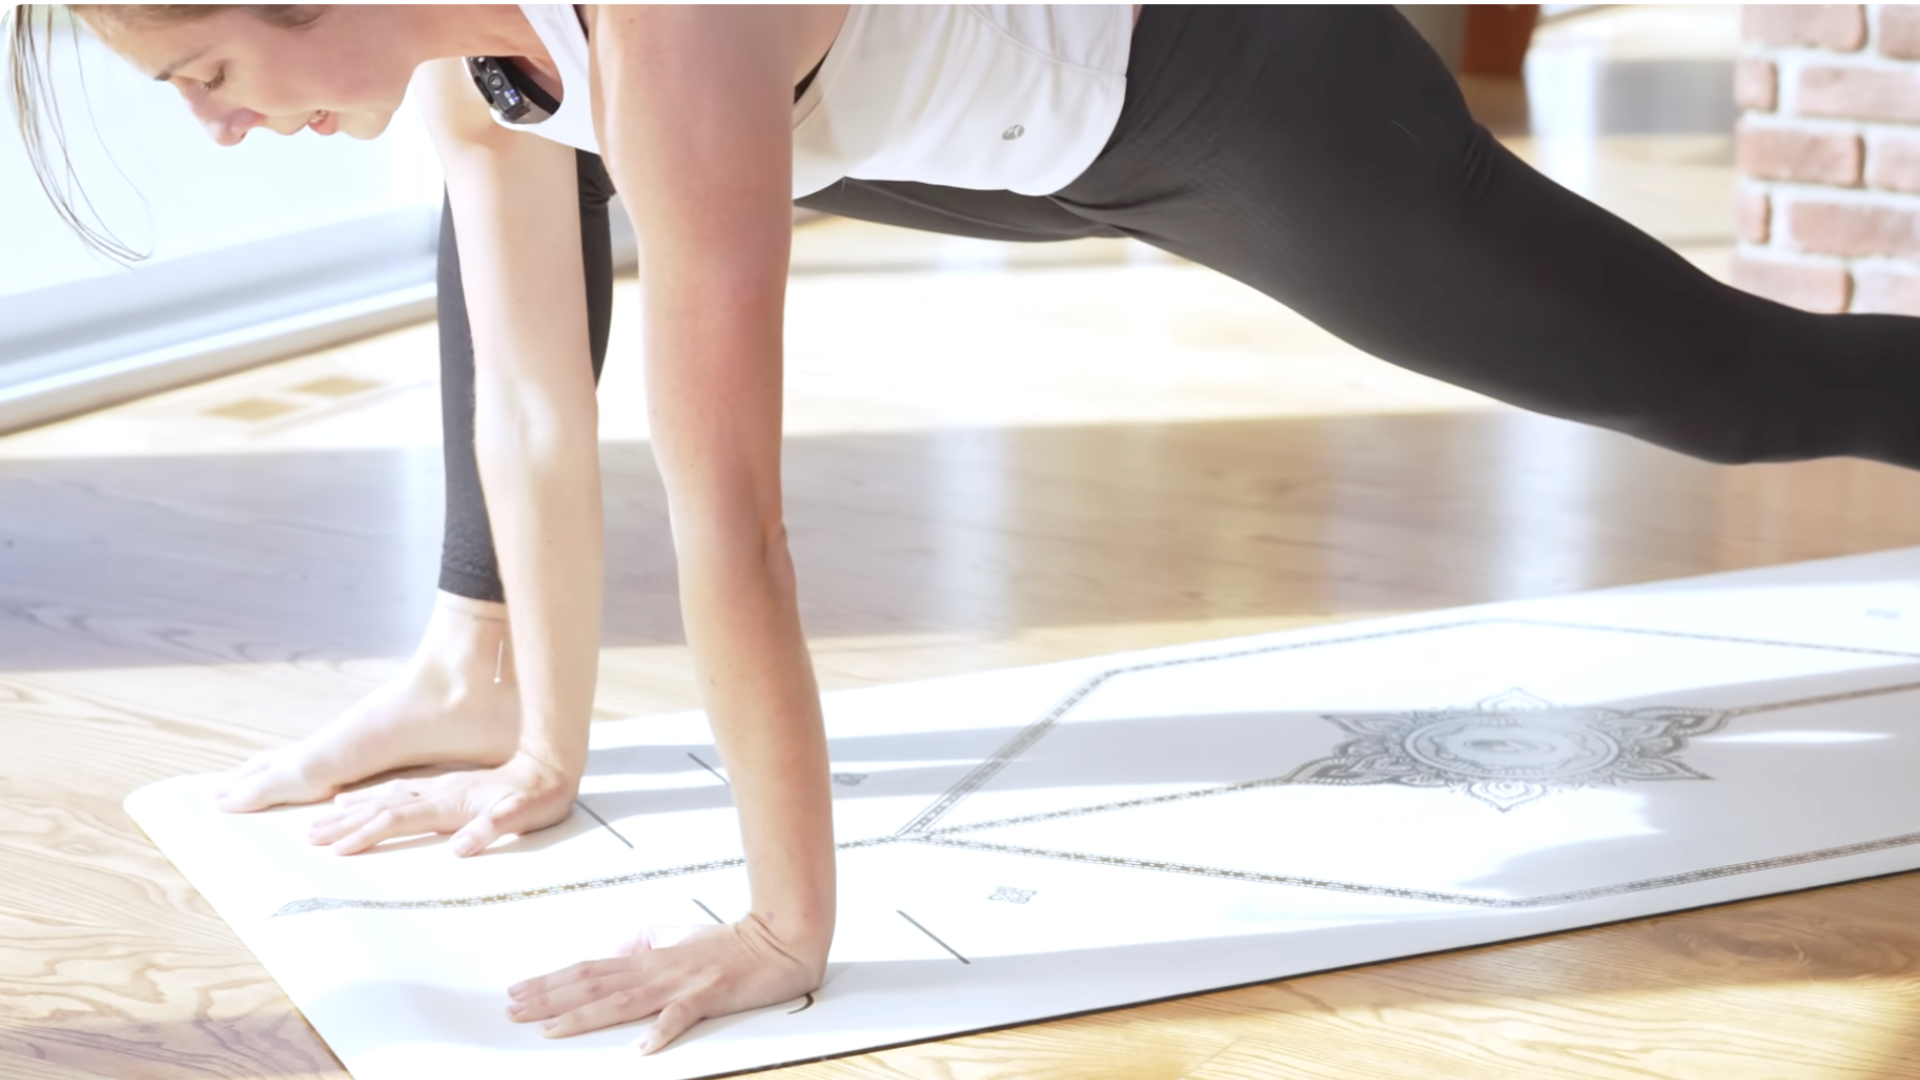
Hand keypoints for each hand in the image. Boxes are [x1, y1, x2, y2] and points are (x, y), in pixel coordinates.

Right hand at [308, 751, 578, 855]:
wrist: (553, 763)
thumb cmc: (541, 796)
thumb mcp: (525, 814)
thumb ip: (495, 827)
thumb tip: (463, 846)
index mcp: (452, 801)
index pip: (400, 819)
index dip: (369, 834)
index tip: (338, 850)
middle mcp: (439, 792)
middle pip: (382, 807)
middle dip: (346, 822)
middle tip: (310, 835)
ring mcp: (441, 788)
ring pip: (386, 797)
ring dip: (354, 809)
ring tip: (324, 818)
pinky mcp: (447, 788)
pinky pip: (399, 792)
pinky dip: (375, 796)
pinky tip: (361, 799)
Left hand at [506, 915, 824, 1052]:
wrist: (781, 938)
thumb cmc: (735, 945)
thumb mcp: (684, 941)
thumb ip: (652, 947)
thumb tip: (624, 948)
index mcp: (651, 959)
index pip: (590, 970)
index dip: (551, 981)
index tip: (519, 990)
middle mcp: (658, 969)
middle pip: (594, 984)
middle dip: (549, 998)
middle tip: (513, 1010)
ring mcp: (682, 982)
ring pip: (623, 1001)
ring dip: (583, 1015)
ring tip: (550, 1029)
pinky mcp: (710, 995)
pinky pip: (681, 1016)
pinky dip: (659, 1032)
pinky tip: (640, 1048)